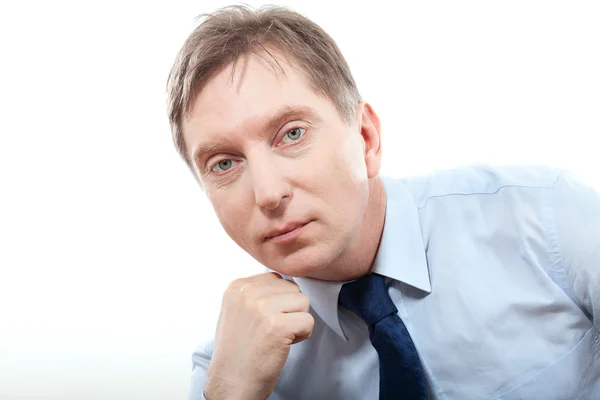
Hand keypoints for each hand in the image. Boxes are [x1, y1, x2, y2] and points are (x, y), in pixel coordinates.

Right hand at [204, 272, 313, 399]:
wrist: (230, 383)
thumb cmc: (236, 352)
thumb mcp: (236, 311)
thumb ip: (256, 293)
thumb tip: (283, 282)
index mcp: (237, 287)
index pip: (276, 279)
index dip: (279, 301)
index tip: (264, 320)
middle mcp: (248, 293)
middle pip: (292, 288)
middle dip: (290, 310)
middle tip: (273, 330)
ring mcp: (263, 308)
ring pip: (303, 302)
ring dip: (297, 321)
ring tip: (278, 337)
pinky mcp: (278, 326)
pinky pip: (308, 321)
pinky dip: (303, 335)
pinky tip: (284, 345)